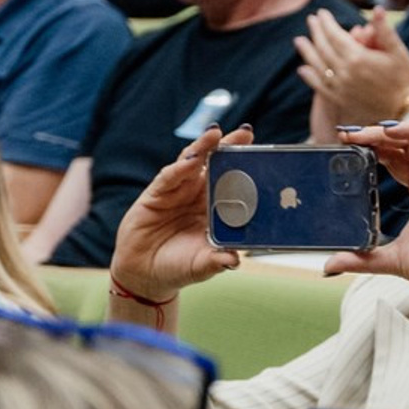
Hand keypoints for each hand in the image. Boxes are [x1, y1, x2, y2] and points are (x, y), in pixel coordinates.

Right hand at [109, 126, 251, 306]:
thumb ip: (217, 261)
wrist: (145, 275)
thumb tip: (234, 259)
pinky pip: (169, 177)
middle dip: (229, 146)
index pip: (232, 180)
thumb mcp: (202, 265)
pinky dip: (180, 168)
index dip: (244, 165)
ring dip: (204, 148)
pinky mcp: (156, 195)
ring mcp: (177, 192)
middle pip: (215, 164)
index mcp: (215, 207)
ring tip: (216, 134)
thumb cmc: (178, 266)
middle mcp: (197, 194)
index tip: (262, 151)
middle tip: (245, 132)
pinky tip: (190, 161)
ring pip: (192, 163)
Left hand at [297, 7, 408, 132]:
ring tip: (299, 41)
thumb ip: (384, 31)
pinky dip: (310, 77)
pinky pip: (320, 87)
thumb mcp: (399, 52)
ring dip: (307, 52)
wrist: (407, 112)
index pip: (335, 35)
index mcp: (359, 58)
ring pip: (318, 66)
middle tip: (311, 20)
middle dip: (316, 32)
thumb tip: (377, 9)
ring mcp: (341, 88)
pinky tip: (303, 69)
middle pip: (324, 48)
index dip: (327, 23)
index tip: (321, 13)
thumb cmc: (406, 79)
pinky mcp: (341, 101)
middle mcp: (346, 73)